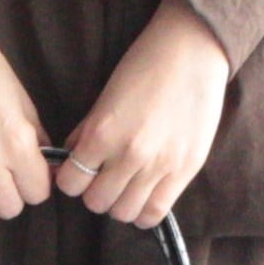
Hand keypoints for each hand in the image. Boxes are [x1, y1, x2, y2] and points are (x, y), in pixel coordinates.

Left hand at [54, 0, 230, 226]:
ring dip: (120, 203)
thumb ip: (87, 132)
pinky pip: (156, 212)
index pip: (70, 183)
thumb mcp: (105, 97)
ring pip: (124, 213)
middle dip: (95, 192)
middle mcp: (129, 155)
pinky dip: (144, 212)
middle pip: (97, 203)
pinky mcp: (185, 171)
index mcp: (102, 133)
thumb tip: (72, 160)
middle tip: (104, 177)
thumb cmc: (145, 66)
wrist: (192, 51)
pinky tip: (144, 196)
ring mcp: (159, 166)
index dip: (71, 179)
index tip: (80, 170)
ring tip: (126, 187)